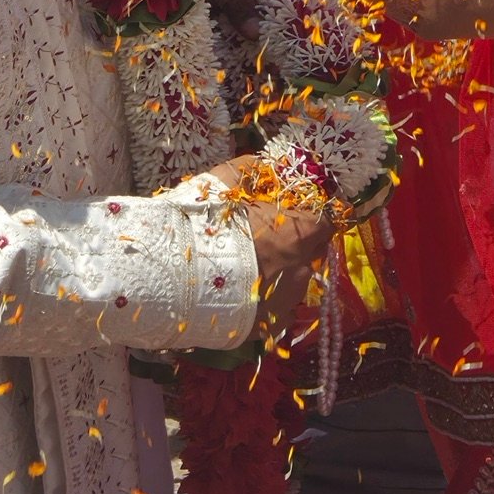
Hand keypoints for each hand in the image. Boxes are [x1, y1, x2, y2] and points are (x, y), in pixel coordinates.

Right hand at [206, 158, 334, 345]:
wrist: (167, 274)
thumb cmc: (201, 220)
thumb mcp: (229, 178)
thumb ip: (259, 171)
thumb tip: (274, 166)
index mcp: (298, 232)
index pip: (326, 220)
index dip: (312, 213)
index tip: (297, 209)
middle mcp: (299, 269)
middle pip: (312, 252)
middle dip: (297, 241)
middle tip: (269, 235)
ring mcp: (284, 302)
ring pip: (294, 281)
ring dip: (281, 271)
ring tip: (250, 265)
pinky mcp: (265, 327)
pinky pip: (276, 308)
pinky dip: (265, 297)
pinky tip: (242, 290)